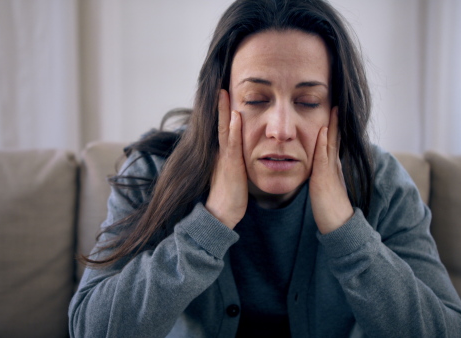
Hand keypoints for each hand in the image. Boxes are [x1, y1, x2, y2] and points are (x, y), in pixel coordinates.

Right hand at [205, 89, 247, 228]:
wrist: (221, 214)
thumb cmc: (230, 197)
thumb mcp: (233, 175)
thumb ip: (235, 162)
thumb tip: (240, 154)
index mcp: (224, 153)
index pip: (225, 128)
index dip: (224, 112)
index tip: (225, 95)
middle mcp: (222, 152)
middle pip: (221, 124)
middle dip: (221, 105)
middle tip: (220, 86)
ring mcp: (224, 158)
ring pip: (225, 129)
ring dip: (224, 111)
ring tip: (223, 92)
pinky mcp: (231, 166)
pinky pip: (232, 144)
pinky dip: (234, 129)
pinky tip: (236, 116)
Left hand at [309, 107, 353, 233]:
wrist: (337, 225)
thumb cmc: (329, 209)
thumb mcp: (324, 187)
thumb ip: (321, 176)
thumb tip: (317, 168)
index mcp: (331, 167)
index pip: (332, 141)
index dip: (333, 125)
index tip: (334, 109)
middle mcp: (333, 166)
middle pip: (335, 137)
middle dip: (336, 120)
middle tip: (338, 101)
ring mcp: (330, 171)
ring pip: (331, 143)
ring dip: (332, 125)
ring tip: (336, 107)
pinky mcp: (324, 179)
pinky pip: (323, 157)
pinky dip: (323, 142)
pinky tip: (322, 130)